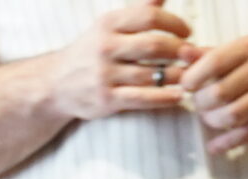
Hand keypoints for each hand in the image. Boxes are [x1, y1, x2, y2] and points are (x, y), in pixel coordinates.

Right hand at [43, 6, 199, 123]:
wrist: (55, 85)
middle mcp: (105, 48)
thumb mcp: (109, 25)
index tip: (187, 32)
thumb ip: (138, 10)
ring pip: (152, 74)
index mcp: (108, 25)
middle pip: (154, 45)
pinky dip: (164, 98)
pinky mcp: (106, 100)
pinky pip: (142, 99)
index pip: (149, 17)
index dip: (175, 23)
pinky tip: (178, 96)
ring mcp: (105, 75)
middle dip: (180, 49)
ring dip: (177, 74)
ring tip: (189, 75)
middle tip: (192, 55)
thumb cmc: (90, 52)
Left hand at [180, 36, 247, 154]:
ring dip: (213, 122)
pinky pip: (247, 134)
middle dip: (201, 104)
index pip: (213, 63)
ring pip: (232, 116)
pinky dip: (226, 144)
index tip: (188, 86)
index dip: (193, 78)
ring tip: (210, 118)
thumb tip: (181, 54)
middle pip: (219, 93)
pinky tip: (214, 147)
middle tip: (201, 104)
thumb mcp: (239, 51)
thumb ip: (208, 54)